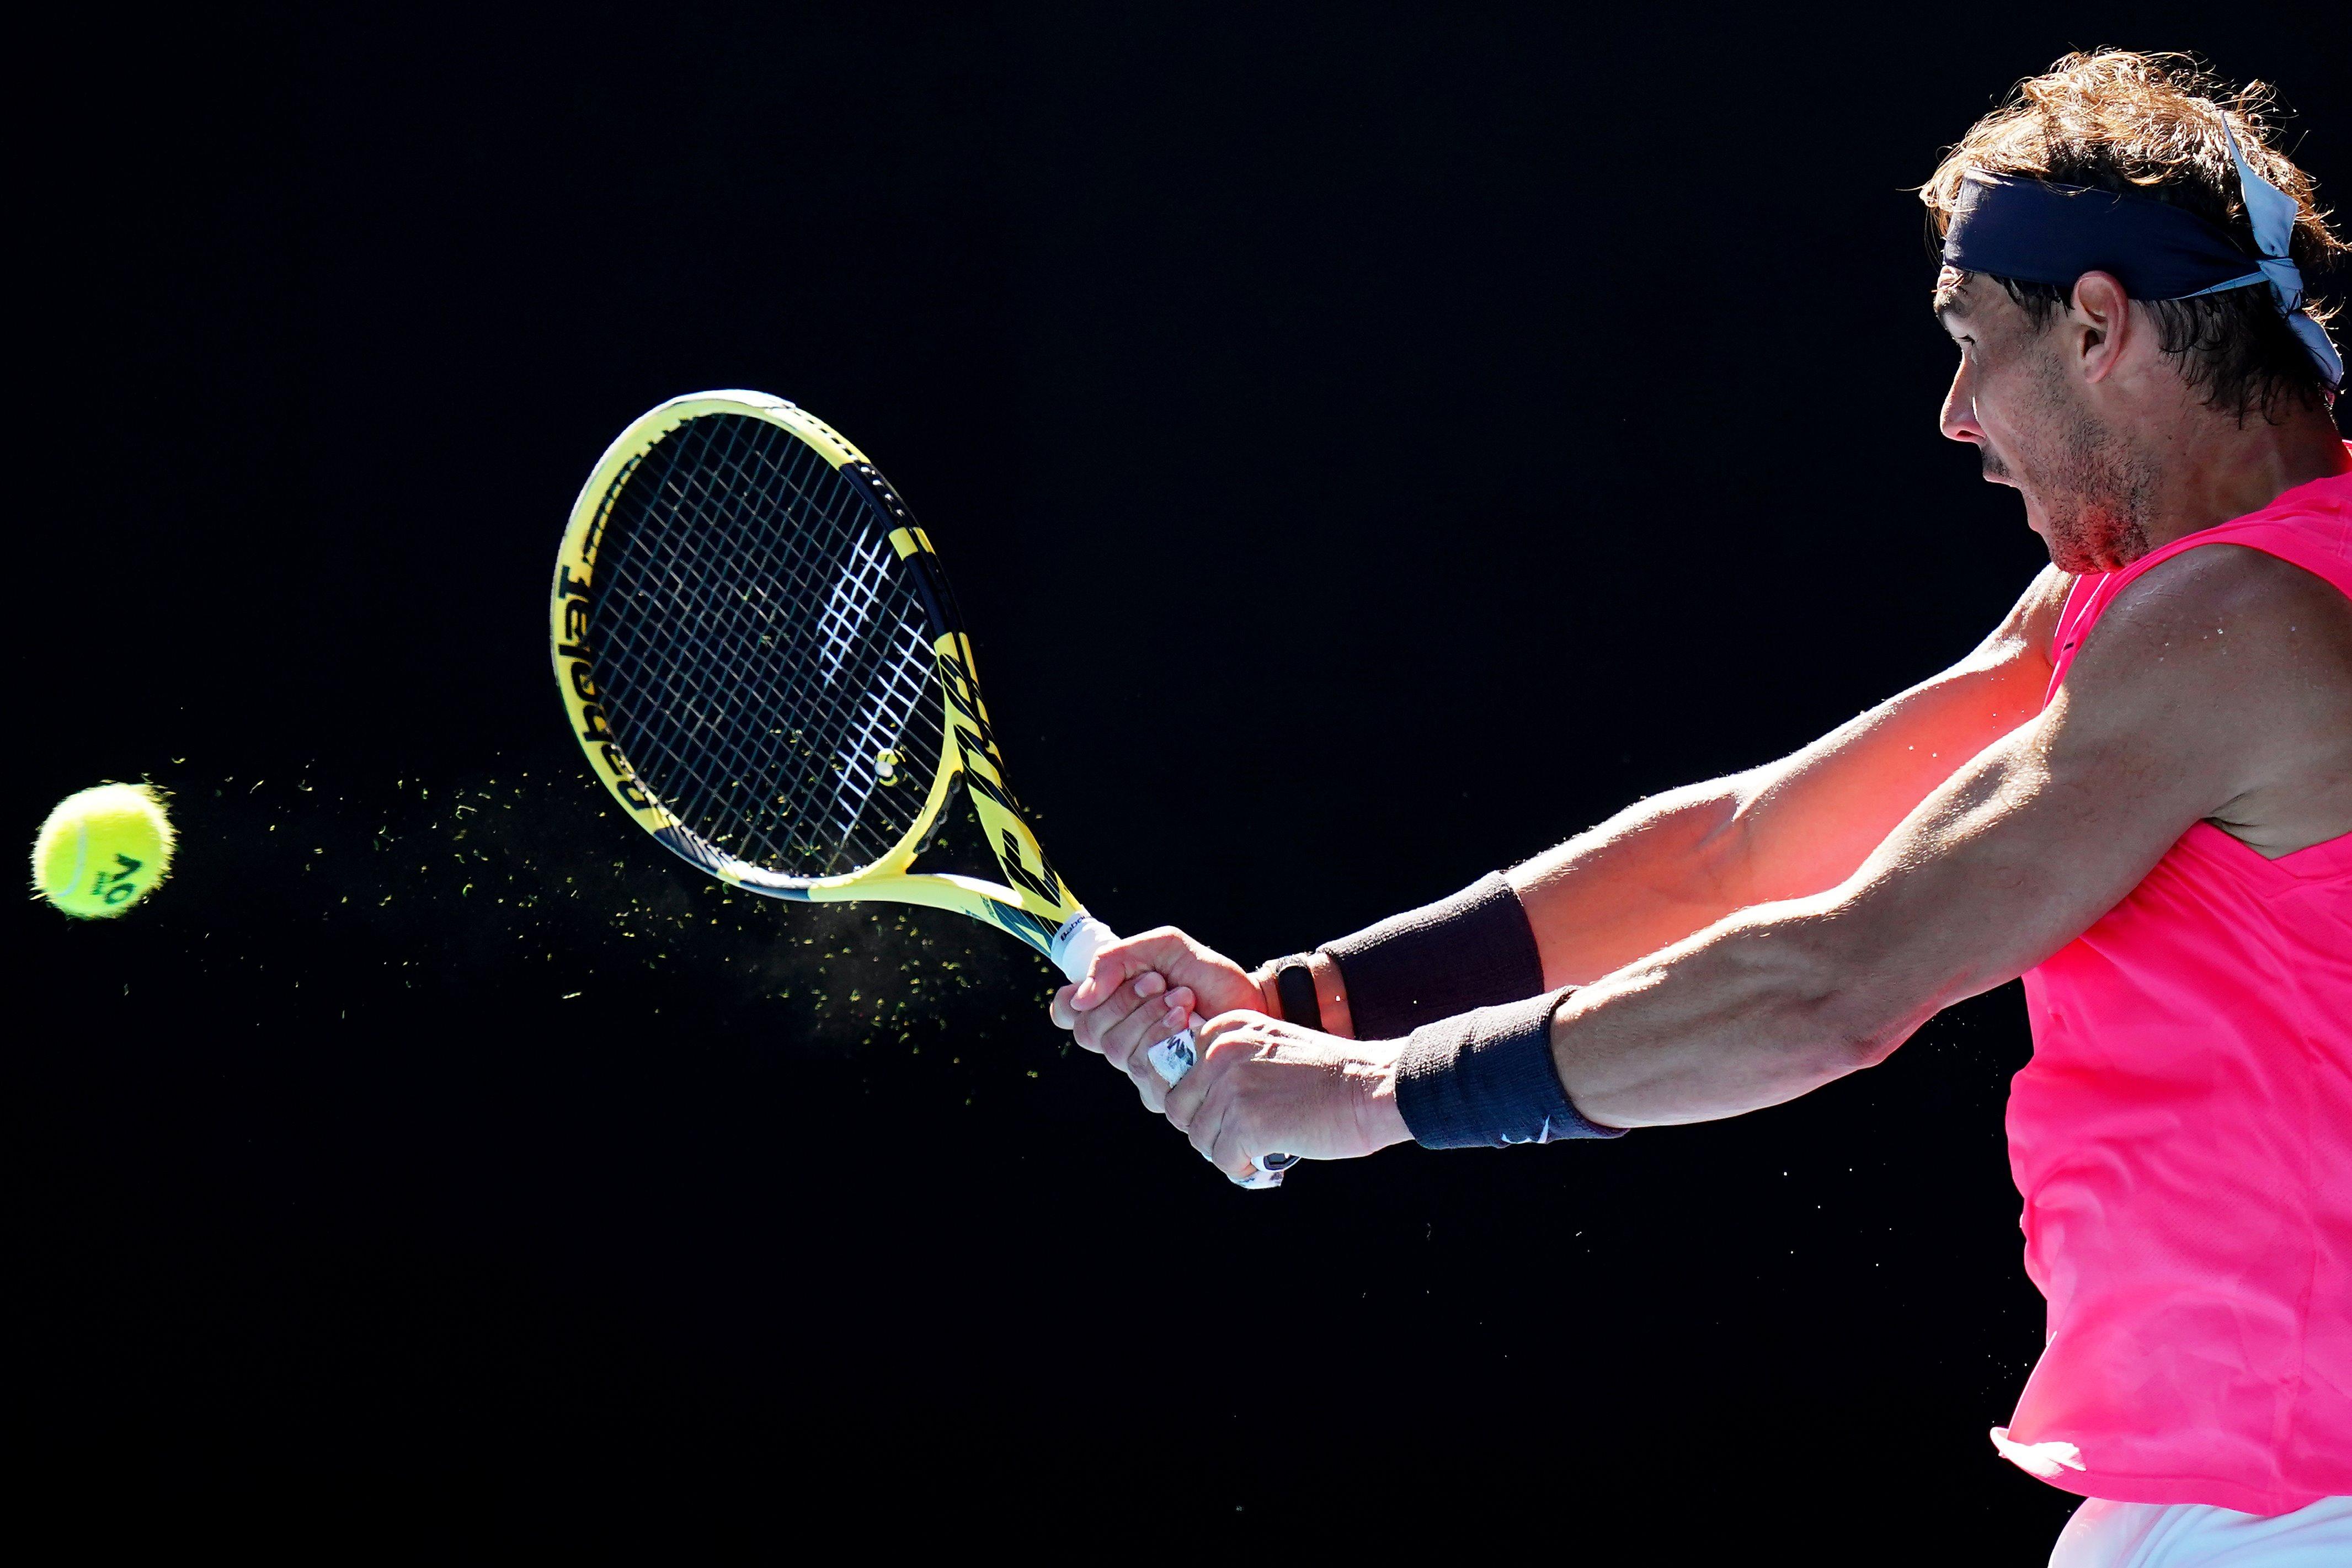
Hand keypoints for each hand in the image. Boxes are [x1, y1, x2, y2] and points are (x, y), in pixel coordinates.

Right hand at [1049, 927, 1261, 1109]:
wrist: (1253, 1003)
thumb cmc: (1208, 976)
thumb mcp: (1164, 948)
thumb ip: (1118, 958)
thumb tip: (1081, 996)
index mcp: (1112, 1005)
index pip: (1066, 1013)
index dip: (1073, 1001)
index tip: (1112, 980)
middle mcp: (1120, 1039)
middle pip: (1089, 1032)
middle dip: (1125, 1002)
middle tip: (1159, 983)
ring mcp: (1140, 1068)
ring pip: (1118, 1051)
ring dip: (1151, 1017)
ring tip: (1183, 999)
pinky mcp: (1165, 1090)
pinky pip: (1145, 1072)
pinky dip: (1168, 1040)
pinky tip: (1191, 1026)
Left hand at [1164, 1011, 1414, 1181]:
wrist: (1372, 1088)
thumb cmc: (1329, 1075)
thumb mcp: (1270, 1048)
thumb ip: (1232, 1063)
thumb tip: (1198, 1104)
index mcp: (1226, 1028)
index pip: (1182, 1074)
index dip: (1202, 1102)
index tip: (1229, 1112)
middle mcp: (1221, 1052)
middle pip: (1182, 1108)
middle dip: (1208, 1129)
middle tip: (1241, 1137)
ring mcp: (1231, 1087)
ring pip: (1200, 1138)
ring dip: (1227, 1149)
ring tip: (1259, 1147)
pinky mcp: (1246, 1123)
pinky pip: (1223, 1159)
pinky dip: (1243, 1166)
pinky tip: (1268, 1156)